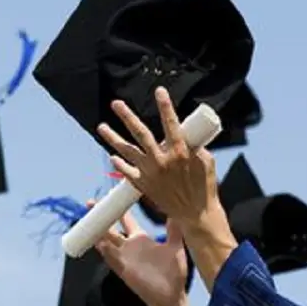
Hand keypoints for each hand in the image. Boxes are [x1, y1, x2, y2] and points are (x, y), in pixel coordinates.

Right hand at [91, 202, 189, 305]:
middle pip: (110, 228)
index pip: (125, 219)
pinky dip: (105, 251)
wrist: (171, 296)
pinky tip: (100, 243)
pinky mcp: (123, 270)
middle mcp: (128, 246)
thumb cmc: (173, 273)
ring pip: (106, 241)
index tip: (110, 196)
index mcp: (140, 239)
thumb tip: (177, 212)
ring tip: (90, 220)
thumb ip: (174, 231)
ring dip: (98, 232)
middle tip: (90, 204)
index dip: (118, 208)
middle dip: (99, 216)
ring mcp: (123, 258)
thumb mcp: (175, 248)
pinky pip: (111, 258)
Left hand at [97, 87, 219, 227]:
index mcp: (180, 152)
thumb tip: (185, 134)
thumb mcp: (204, 162)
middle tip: (116, 104)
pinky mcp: (143, 185)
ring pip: (127, 151)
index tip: (159, 91)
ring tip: (101, 126)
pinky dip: (119, 163)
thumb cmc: (203, 187)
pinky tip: (112, 155)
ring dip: (112, 138)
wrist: (196, 214)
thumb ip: (193, 147)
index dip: (165, 106)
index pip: (171, 124)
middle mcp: (161, 160)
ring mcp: (150, 173)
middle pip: (140, 134)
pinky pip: (127, 171)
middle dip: (127, 117)